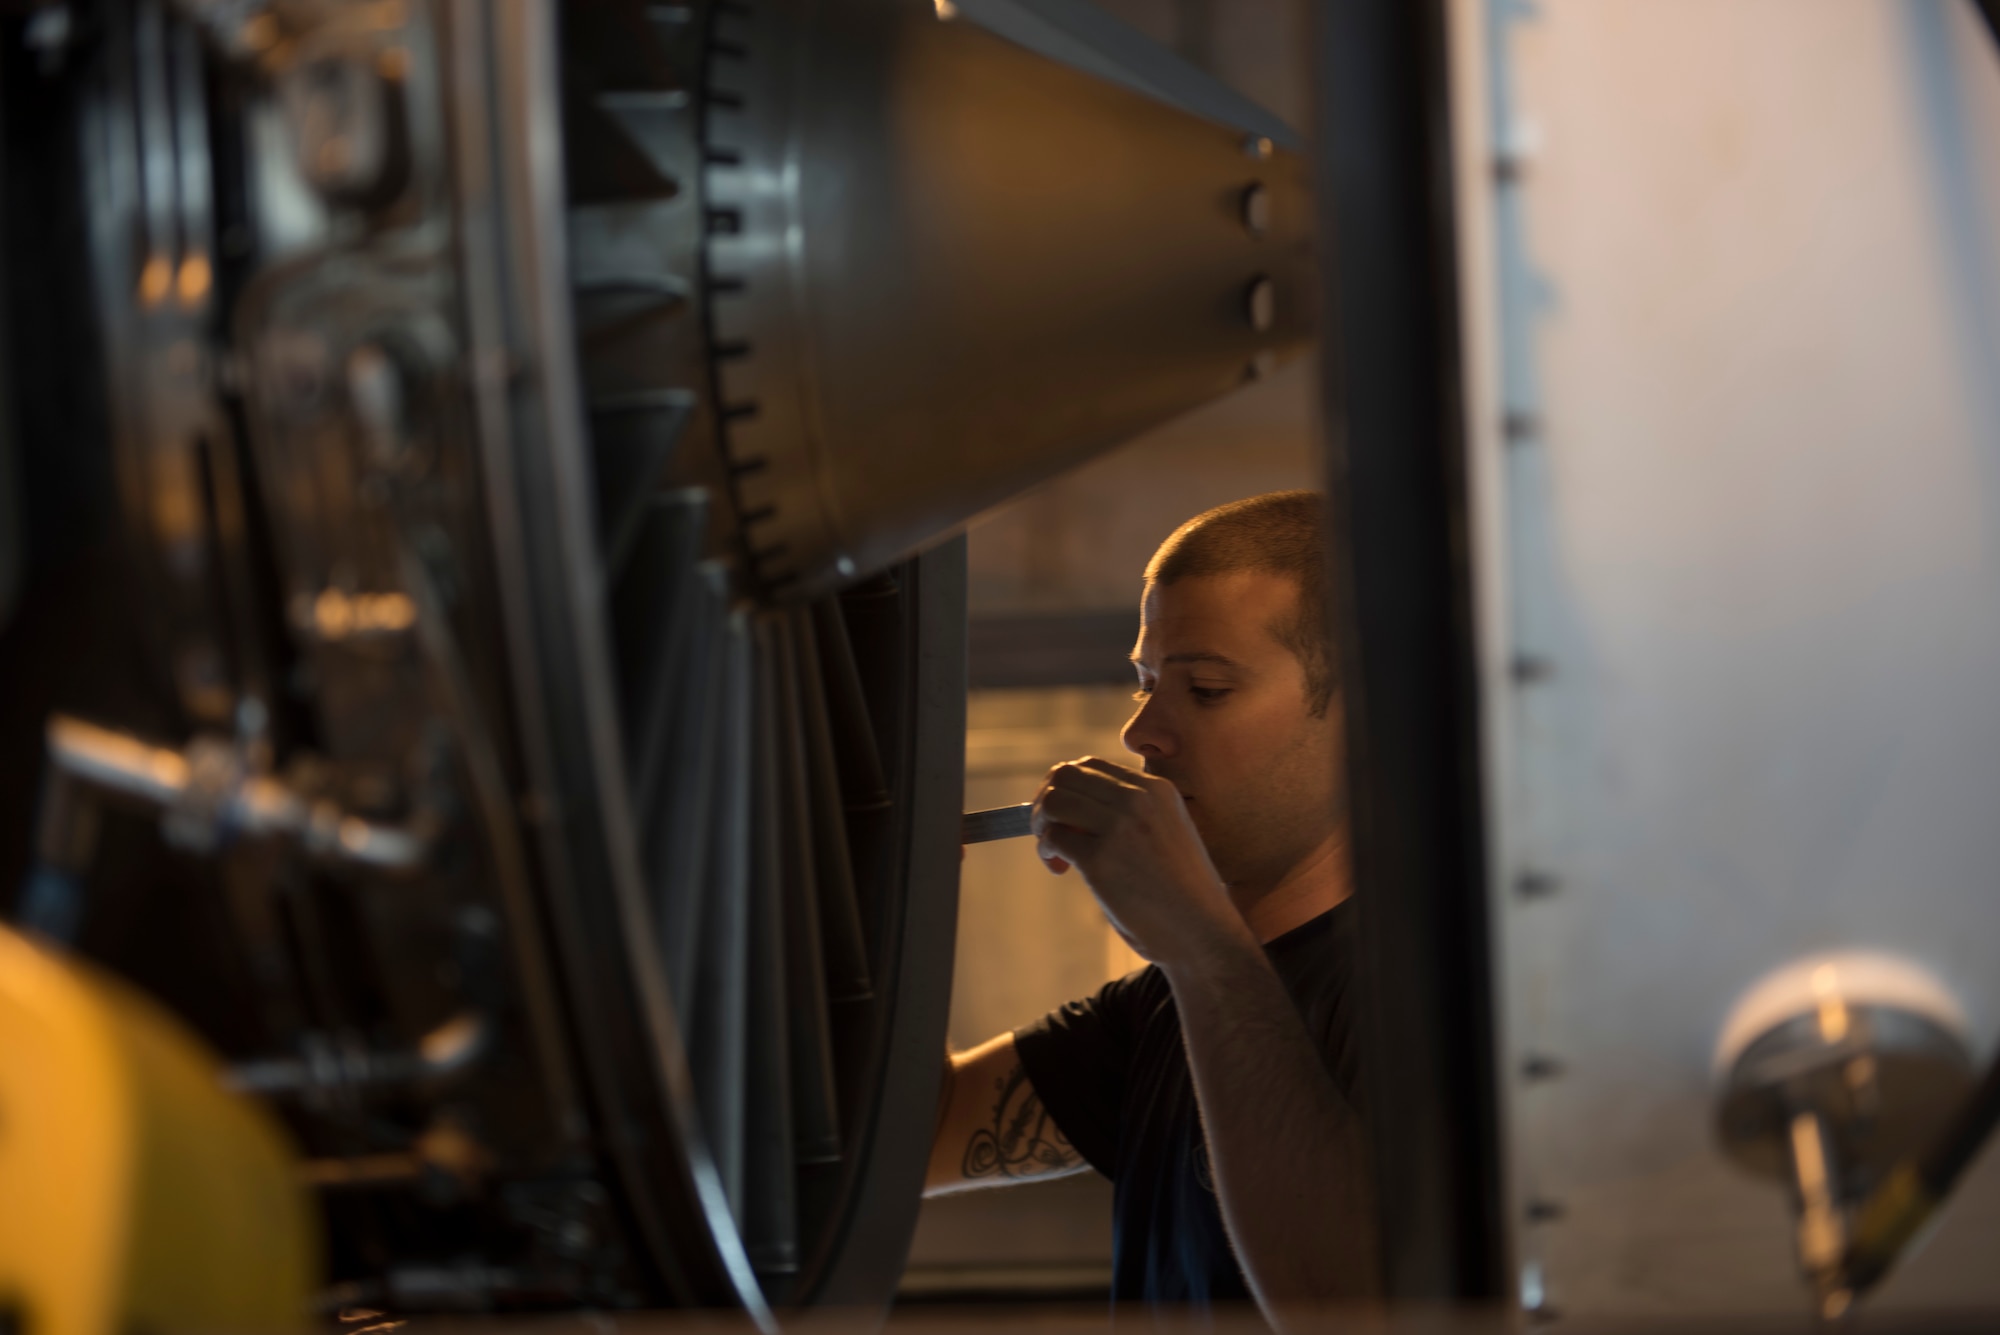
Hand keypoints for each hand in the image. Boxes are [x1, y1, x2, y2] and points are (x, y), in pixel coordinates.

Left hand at [1031, 757, 1248, 965]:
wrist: (1202, 933)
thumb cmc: (1181, 894)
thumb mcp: (1165, 834)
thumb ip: (1129, 814)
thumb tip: (1070, 811)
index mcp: (1158, 789)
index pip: (1092, 766)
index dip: (1068, 787)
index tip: (1066, 816)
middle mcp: (1138, 799)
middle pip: (1066, 775)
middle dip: (1047, 799)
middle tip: (1049, 830)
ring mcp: (1119, 826)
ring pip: (1054, 800)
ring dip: (1042, 823)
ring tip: (1054, 852)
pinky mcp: (1100, 859)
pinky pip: (1053, 837)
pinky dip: (1046, 850)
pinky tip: (1060, 868)